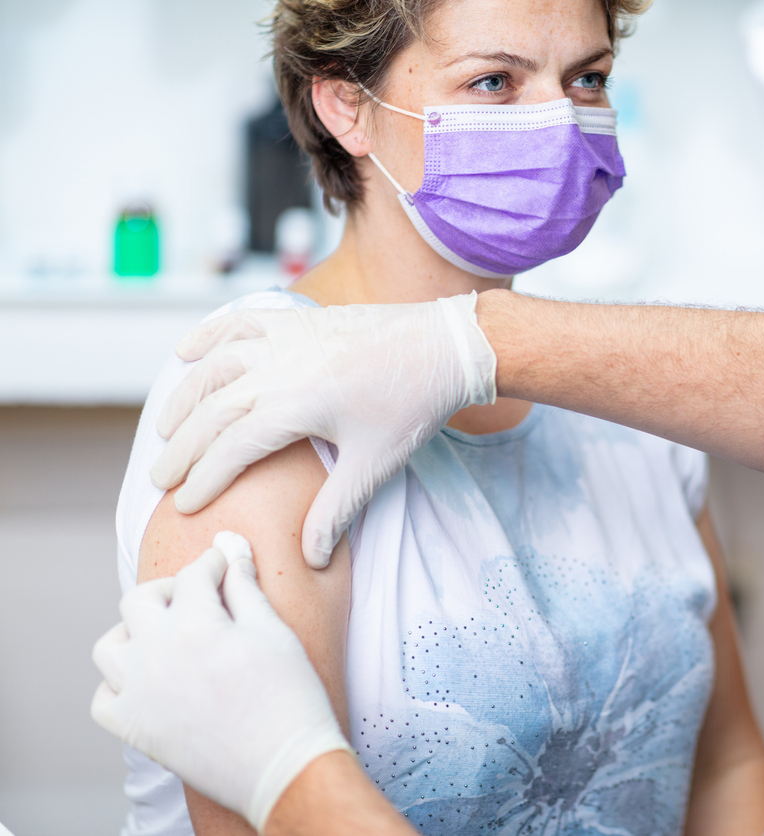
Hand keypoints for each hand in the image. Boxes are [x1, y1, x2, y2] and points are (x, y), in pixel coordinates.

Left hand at [91, 532, 352, 833]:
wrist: (284, 764)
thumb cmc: (290, 698)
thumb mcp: (275, 632)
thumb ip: (245, 588)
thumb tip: (232, 551)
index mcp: (195, 626)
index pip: (193, 575)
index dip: (214, 563)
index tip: (226, 564)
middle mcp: (156, 655)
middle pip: (139, 600)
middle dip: (169, 589)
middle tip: (197, 597)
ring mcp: (139, 694)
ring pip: (109, 646)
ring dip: (134, 631)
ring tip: (166, 635)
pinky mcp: (135, 729)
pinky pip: (104, 697)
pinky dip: (120, 683)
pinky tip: (151, 678)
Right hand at [149, 294, 496, 567]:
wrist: (447, 346)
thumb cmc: (413, 406)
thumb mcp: (375, 464)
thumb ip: (337, 511)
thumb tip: (311, 559)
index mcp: (296, 405)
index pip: (231, 448)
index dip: (204, 479)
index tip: (184, 505)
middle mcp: (279, 366)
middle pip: (211, 410)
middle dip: (181, 448)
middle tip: (161, 479)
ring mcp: (286, 337)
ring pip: (215, 366)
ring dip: (185, 398)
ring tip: (165, 430)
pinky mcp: (299, 319)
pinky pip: (240, 323)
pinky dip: (208, 336)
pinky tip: (186, 353)